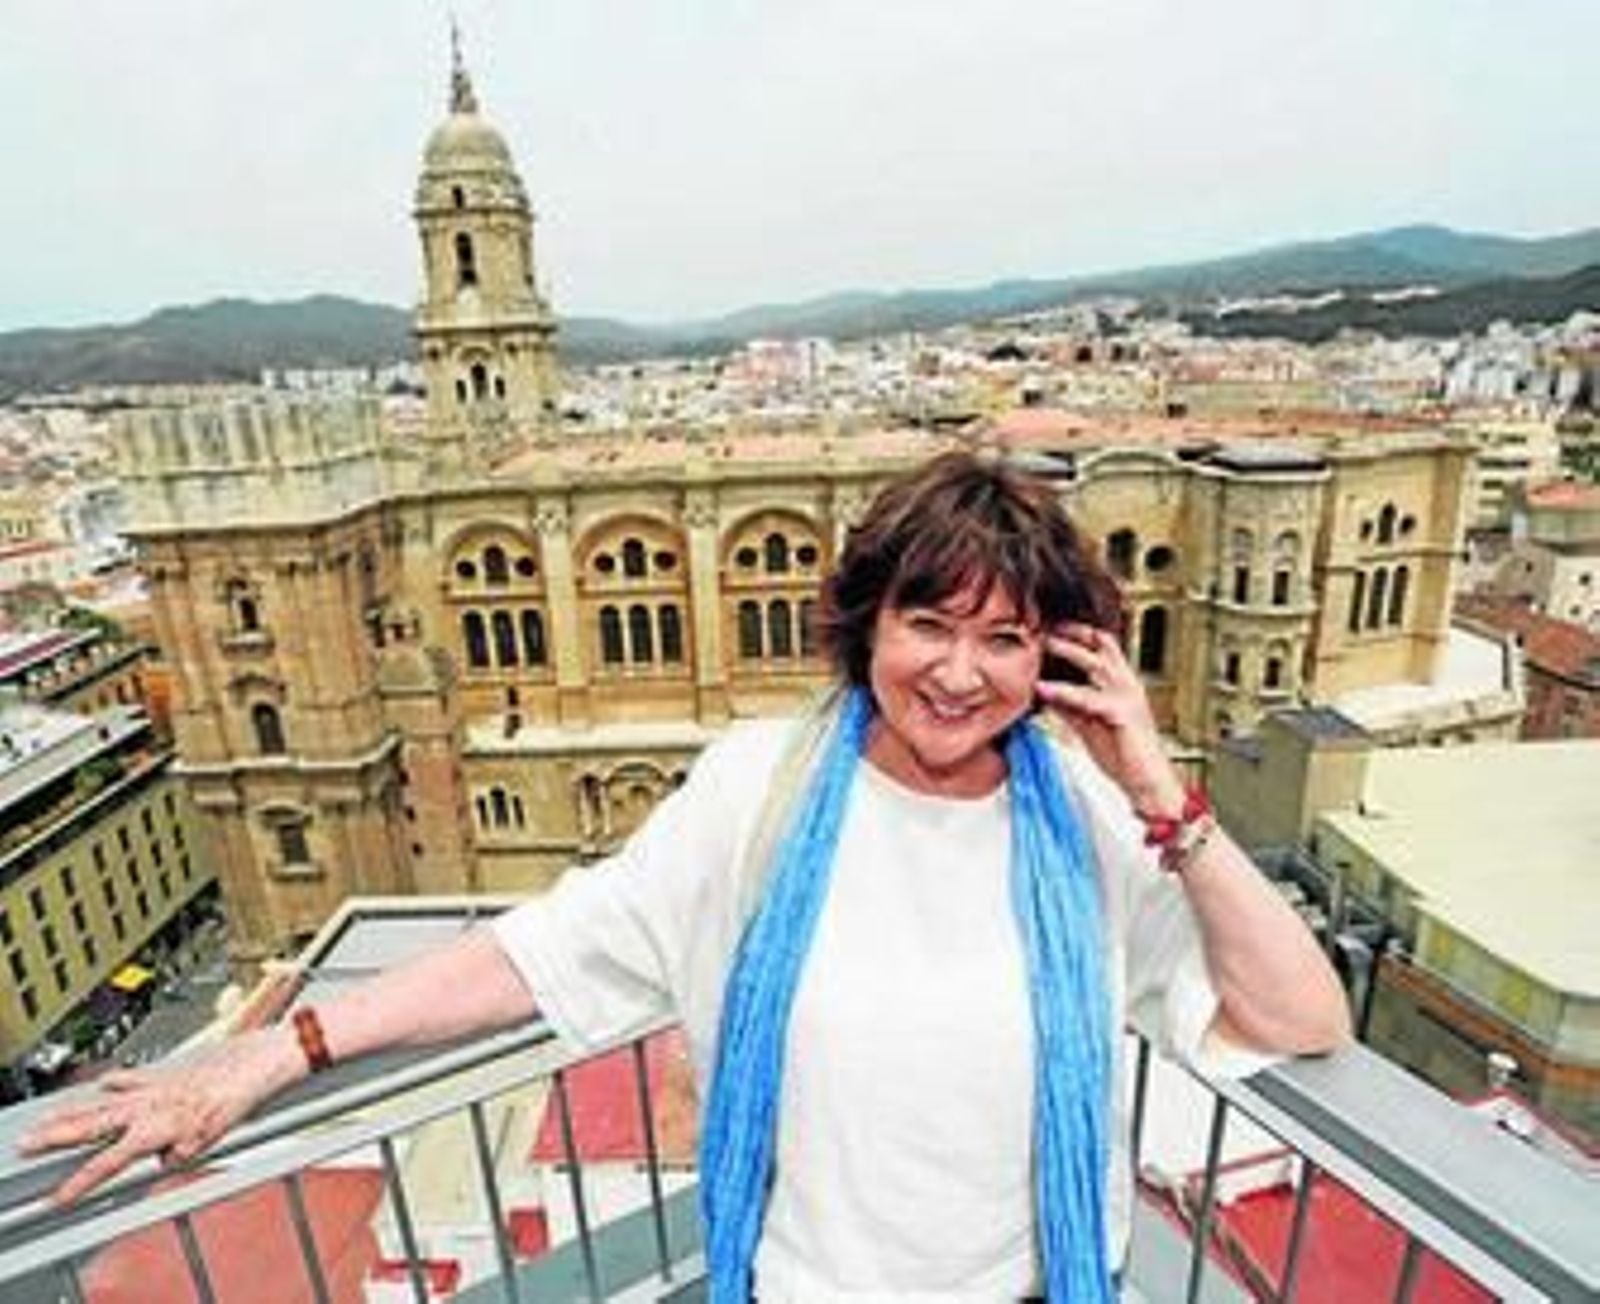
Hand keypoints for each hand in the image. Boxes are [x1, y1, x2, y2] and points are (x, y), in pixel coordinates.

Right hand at [16, 1027, 302, 1204]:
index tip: (58, 1196)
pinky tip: (103, 1083)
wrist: (258, 1061)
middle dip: (56, 1135)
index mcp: (157, 1127)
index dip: (80, 1182)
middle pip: (91, 1124)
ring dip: (72, 1111)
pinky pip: (132, 1076)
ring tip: (46, 1120)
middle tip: (27, 1143)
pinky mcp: (165, 1069)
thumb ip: (179, 1152)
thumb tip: (164, 1158)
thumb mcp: (209, 1140)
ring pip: (102, 1100)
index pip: (108, 1163)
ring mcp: (154, 1084)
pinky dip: (115, 1081)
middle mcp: (150, 1104)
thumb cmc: (239, 1097)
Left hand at [1035, 622, 1185, 818]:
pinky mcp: (1120, 713)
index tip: (1054, 627)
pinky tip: (1043, 688)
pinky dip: (1063, 691)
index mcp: (1123, 685)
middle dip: (1074, 631)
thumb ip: (1072, 706)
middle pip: (1102, 644)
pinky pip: (1087, 697)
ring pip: (1095, 663)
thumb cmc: (1124, 755)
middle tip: (1046, 625)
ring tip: (1043, 643)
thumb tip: (1048, 692)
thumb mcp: (1090, 724)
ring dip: (1067, 649)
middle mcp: (1127, 685)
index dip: (1079, 633)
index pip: (1104, 646)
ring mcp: (1126, 697)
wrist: (1147, 782)